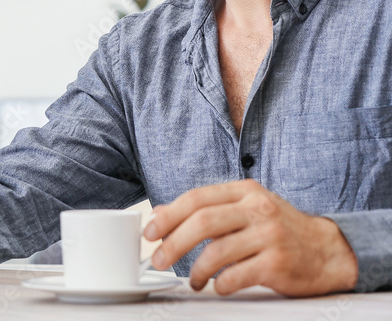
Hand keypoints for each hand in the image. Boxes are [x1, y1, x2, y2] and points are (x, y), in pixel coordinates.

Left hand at [145, 179, 357, 295]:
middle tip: (159, 259)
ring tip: (192, 280)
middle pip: (202, 222)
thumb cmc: (280, 229)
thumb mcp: (245, 209)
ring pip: (217, 251)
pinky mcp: (278, 263)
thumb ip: (208, 210)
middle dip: (173, 243)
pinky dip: (220, 284)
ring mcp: (269, 235)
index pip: (196, 198)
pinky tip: (218, 286)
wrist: (330, 251)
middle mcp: (257, 209)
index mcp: (245, 192)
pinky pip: (237, 275)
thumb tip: (162, 215)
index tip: (149, 232)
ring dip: (195, 270)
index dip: (168, 216)